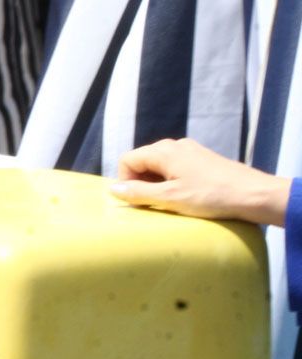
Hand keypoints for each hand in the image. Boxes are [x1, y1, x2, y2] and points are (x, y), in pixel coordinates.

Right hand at [111, 138, 289, 225]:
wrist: (252, 194)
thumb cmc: (210, 196)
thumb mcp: (169, 198)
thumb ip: (138, 193)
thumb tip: (113, 189)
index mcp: (164, 151)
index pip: (127, 160)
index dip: (125, 181)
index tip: (135, 200)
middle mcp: (175, 145)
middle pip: (142, 161)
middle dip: (139, 183)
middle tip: (150, 204)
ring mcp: (189, 152)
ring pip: (158, 166)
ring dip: (155, 185)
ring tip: (168, 203)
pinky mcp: (200, 161)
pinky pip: (173, 169)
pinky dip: (170, 183)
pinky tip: (182, 198)